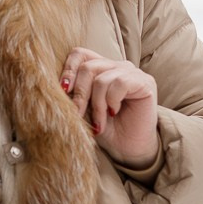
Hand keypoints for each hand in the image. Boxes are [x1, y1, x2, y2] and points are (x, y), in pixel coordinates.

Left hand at [60, 48, 159, 167]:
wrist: (129, 149)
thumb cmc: (107, 129)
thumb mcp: (84, 110)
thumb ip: (74, 95)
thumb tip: (57, 87)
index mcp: (100, 69)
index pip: (80, 54)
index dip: (68, 69)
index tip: (63, 92)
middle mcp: (116, 66)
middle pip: (88, 67)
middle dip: (79, 94)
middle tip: (78, 115)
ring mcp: (131, 72)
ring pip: (101, 79)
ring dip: (96, 105)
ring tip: (99, 123)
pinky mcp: (144, 82)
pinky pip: (120, 83)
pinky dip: (112, 101)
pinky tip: (114, 112)